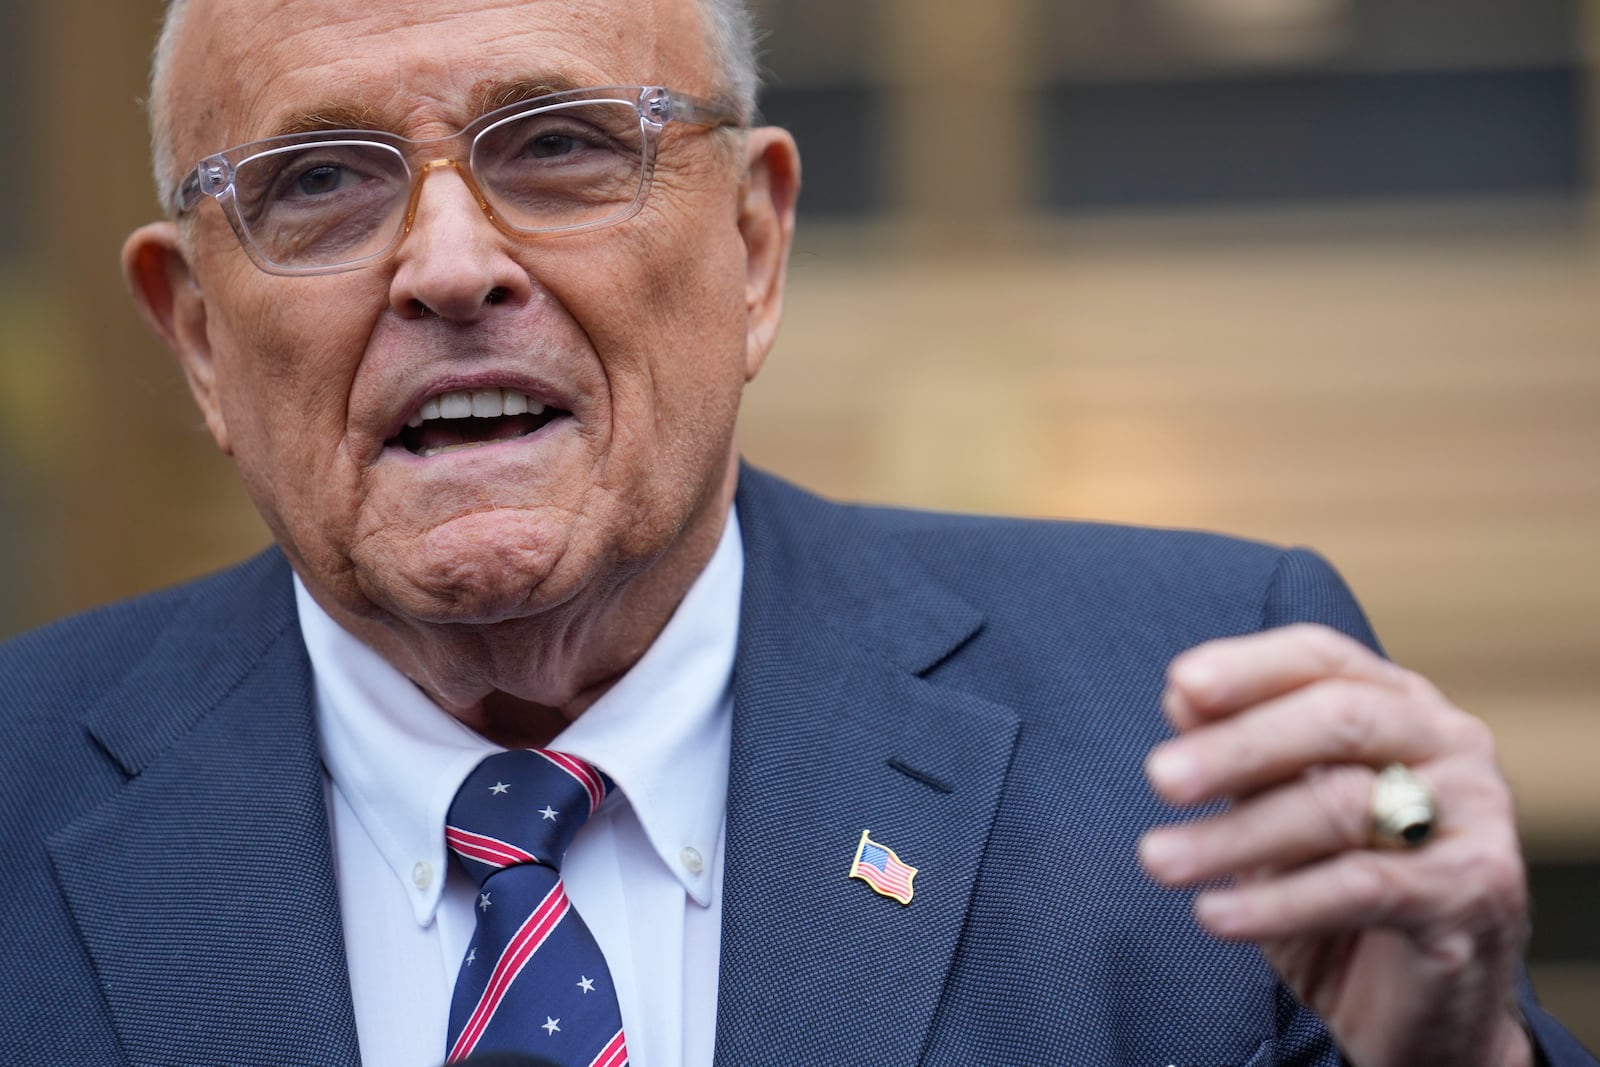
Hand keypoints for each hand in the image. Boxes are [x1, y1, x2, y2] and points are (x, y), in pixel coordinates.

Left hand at [1138, 624, 1533, 1066]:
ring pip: (1341, 806)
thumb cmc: (1341, 885)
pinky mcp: (1475, 894)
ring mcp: (1474, 816)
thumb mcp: (1277, 809)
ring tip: (1158, 860)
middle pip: (1337, 719)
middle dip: (1238, 747)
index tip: (1181, 684)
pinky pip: (1362, 887)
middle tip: (1160, 778)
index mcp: (1401, 704)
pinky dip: (1278, 902)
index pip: (1322, 659)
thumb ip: (1241, 751)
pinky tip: (1213, 915)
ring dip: (1235, 836)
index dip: (1250, 667)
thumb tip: (1180, 694)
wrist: (1423, 1001)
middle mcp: (1449, 744)